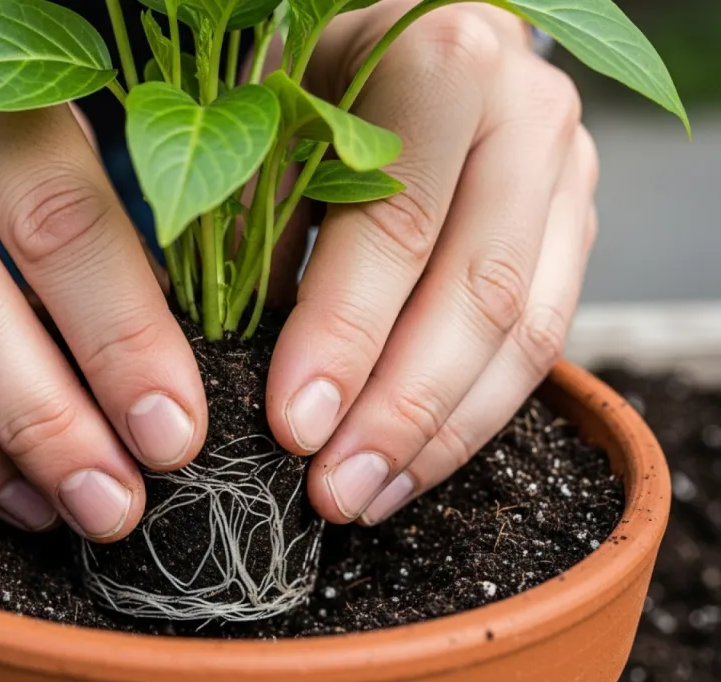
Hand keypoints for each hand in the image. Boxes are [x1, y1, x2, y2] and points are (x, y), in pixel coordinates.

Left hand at [266, 1, 598, 524]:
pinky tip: (413, 464)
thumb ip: (265, 220)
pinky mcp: (578, 227)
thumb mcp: (275, 118)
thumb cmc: (331, 77)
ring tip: (369, 495)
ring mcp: (569, 175)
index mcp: (442, 65)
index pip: (395, 224)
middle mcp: (527, 116)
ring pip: (525, 335)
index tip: (293, 425)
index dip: (344, 335)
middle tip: (334, 488)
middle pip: (475, 293)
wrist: (429, 37)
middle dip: (398, 410)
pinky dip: (475, 415)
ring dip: (442, 434)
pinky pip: (542, 342)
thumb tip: (244, 357)